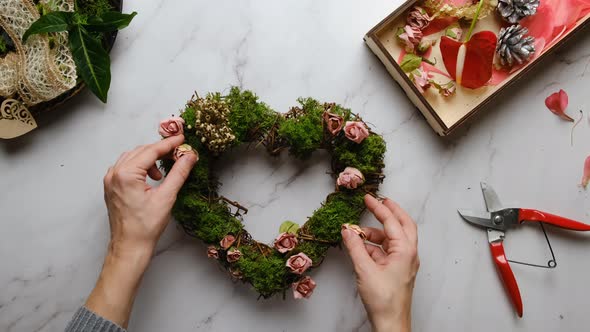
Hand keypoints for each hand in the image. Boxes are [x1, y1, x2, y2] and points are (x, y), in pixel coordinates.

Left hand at [86, 135, 196, 327]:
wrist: (130, 246)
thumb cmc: (146, 226)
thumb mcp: (167, 197)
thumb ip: (179, 173)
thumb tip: (189, 156)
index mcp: (126, 174)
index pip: (151, 151)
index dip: (168, 144)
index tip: (182, 138)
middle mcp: (114, 173)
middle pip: (141, 151)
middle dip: (160, 151)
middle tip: (178, 153)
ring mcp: (110, 180)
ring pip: (132, 158)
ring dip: (150, 159)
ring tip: (164, 173)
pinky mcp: (111, 187)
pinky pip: (126, 167)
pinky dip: (140, 167)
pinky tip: (152, 179)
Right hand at [341, 194, 418, 331]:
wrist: (390, 323)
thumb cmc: (384, 300)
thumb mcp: (365, 269)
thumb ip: (355, 247)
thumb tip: (347, 231)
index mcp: (405, 250)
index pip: (392, 221)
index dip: (378, 208)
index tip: (368, 198)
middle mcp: (408, 253)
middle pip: (402, 225)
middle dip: (389, 212)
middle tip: (377, 202)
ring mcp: (403, 262)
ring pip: (392, 238)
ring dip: (376, 232)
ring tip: (357, 232)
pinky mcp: (396, 270)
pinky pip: (386, 251)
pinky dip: (373, 246)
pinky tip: (360, 246)